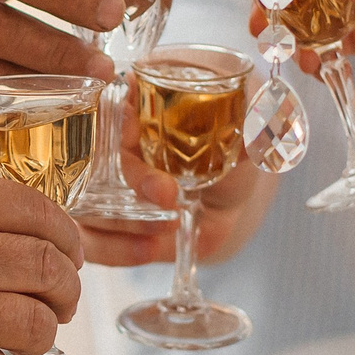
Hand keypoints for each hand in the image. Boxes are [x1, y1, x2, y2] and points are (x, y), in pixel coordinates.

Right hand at [77, 123, 279, 271]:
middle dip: (131, 178)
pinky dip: (118, 250)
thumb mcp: (244, 129)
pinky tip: (149, 250)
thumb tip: (268, 112)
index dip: (119, 121)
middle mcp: (109, 144)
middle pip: (92, 156)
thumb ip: (253, 119)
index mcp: (137, 105)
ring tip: (167, 226)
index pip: (111, 104)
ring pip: (86, 202)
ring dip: (125, 219)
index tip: (137, 135)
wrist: (226, 199)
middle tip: (167, 195)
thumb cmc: (228, 151)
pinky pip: (94, 242)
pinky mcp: (104, 226)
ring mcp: (100, 187)